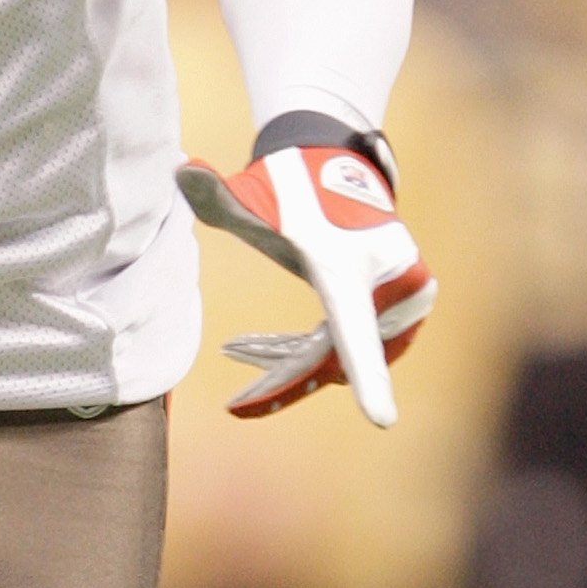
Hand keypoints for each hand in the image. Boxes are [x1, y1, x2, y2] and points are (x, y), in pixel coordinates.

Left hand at [177, 137, 435, 428]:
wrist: (340, 168)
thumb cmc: (291, 188)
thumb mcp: (251, 195)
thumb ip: (217, 194)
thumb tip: (181, 170)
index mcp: (350, 269)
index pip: (356, 332)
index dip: (368, 379)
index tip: (382, 420)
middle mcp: (392, 287)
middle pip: (336, 359)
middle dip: (283, 382)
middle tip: (235, 406)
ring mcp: (406, 302)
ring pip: (342, 358)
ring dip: (293, 367)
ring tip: (239, 353)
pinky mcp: (403, 311)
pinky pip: (353, 348)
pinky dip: (308, 355)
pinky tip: (259, 350)